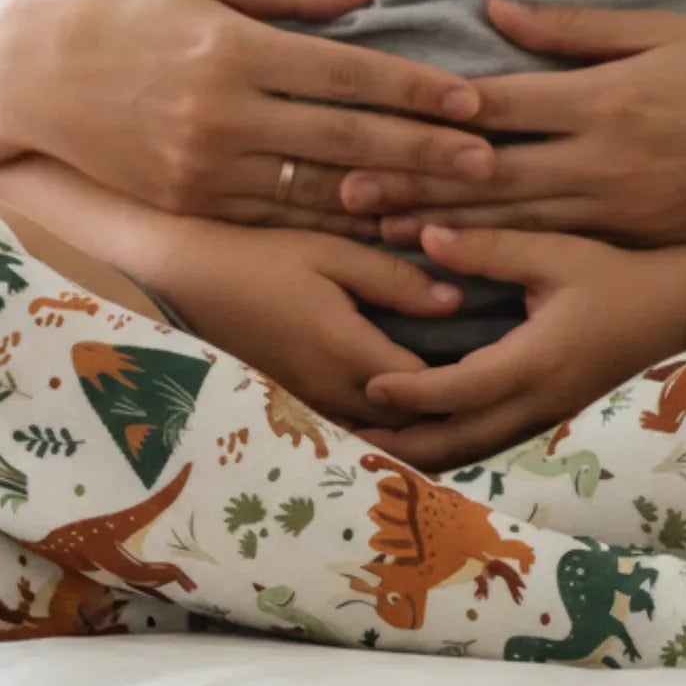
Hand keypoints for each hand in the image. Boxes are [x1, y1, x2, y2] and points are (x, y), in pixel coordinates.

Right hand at [0, 0, 497, 231]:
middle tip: (490, 165)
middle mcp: (220, 116)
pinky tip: (381, 227)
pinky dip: (334, 225)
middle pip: (346, 140)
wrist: (21, 75)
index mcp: (231, 50)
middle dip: (425, 154)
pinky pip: (278, 220)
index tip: (474, 102)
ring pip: (318, 191)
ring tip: (452, 206)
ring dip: (391, 199)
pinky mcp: (189, 204)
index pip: (347, 75)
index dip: (416, 92)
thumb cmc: (115, 12)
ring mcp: (203, 169)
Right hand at [152, 223, 465, 427]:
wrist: (187, 281)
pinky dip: (383, 419)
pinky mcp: (297, 406)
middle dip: (446, 408)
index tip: (497, 358)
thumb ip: (394, 281)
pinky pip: (354, 426)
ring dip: (414, 419)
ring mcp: (312, 406)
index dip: (465, 378)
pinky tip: (403, 396)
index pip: (428, 387)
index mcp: (349, 353)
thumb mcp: (331, 253)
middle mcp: (333, 393)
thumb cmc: (261, 256)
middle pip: (409, 422)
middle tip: (485, 383)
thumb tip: (455, 303)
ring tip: (454, 393)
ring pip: (382, 431)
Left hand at [339, 0, 685, 245]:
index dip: (429, 116)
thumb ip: (574, 30)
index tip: (368, 121)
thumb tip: (491, 15)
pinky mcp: (636, 237)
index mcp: (608, 98)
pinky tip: (451, 260)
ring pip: (513, 221)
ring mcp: (622, 207)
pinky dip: (497, 253)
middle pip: (490, 174)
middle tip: (342, 195)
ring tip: (378, 235)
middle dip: (414, 184)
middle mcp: (608, 160)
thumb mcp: (663, 32)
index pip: (500, 107)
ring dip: (441, 227)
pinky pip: (552, 246)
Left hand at [358, 225, 685, 471]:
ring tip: (376, 445)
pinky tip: (427, 438)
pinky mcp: (560, 419)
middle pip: (461, 441)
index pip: (460, 390)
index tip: (368, 386)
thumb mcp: (559, 252)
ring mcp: (554, 417)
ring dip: (428, 451)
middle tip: (351, 438)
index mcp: (538, 361)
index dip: (410, 393)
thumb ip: (491, 249)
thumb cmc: (625, 272)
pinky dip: (458, 445)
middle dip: (405, 443)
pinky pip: (499, 442)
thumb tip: (426, 236)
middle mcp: (543, 401)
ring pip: (480, 451)